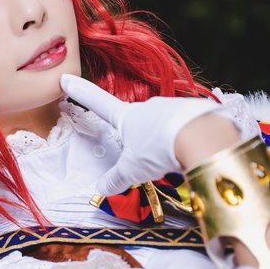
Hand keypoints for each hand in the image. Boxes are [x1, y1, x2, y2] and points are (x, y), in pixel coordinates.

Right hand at [59, 74, 237, 195]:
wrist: (202, 135)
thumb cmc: (159, 149)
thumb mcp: (133, 169)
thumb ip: (116, 179)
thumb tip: (100, 189)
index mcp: (126, 117)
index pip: (98, 103)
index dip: (81, 92)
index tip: (67, 78)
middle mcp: (147, 106)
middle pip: (138, 121)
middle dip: (142, 137)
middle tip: (150, 158)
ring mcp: (170, 106)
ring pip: (163, 125)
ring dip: (166, 140)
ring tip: (174, 159)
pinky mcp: (192, 110)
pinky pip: (184, 125)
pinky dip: (185, 137)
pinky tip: (189, 151)